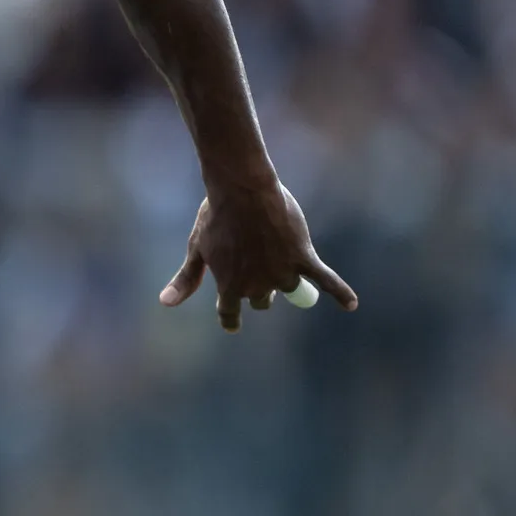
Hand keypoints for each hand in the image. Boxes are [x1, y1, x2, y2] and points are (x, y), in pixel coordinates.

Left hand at [159, 176, 357, 331]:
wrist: (242, 190)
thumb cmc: (215, 217)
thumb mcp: (197, 249)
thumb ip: (186, 279)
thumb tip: (165, 304)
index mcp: (229, 285)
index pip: (229, 312)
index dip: (230, 318)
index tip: (232, 325)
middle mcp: (257, 285)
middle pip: (262, 300)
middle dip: (260, 291)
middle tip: (257, 267)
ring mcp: (282, 273)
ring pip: (288, 289)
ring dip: (286, 282)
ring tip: (282, 261)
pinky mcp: (303, 258)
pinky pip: (327, 280)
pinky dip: (340, 293)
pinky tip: (350, 305)